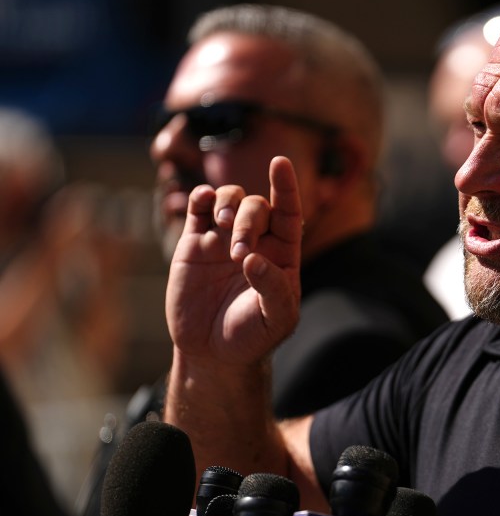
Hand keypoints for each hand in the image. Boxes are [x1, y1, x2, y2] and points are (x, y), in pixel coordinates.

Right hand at [166, 156, 301, 368]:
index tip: (280, 162)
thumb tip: (253, 258)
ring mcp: (223, 239)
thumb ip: (273, 288)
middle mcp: (256, 240)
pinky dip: (200, 198)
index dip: (286, 186)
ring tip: (221, 224)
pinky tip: (202, 203)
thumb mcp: (276, 319)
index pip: (288, 211)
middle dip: (249, 220)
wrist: (213, 353)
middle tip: (238, 253)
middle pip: (257, 206)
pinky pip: (198, 209)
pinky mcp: (194, 244)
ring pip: (229, 199)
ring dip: (226, 203)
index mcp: (282, 253)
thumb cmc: (253, 336)